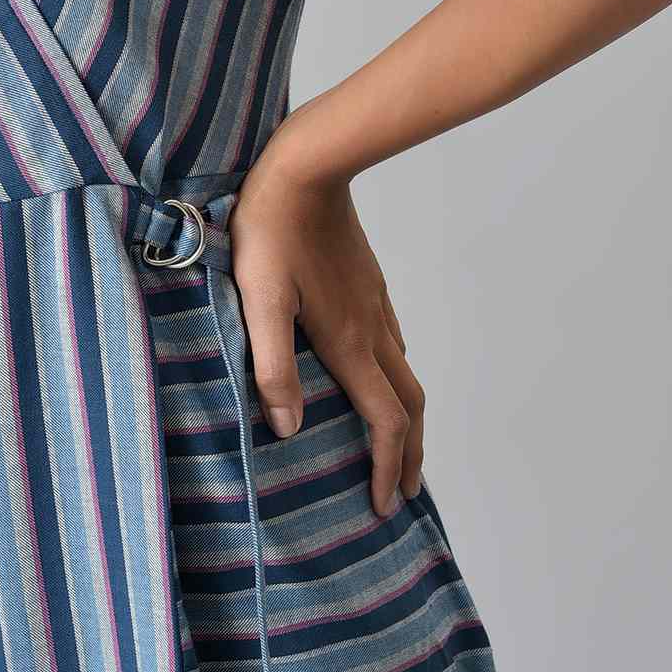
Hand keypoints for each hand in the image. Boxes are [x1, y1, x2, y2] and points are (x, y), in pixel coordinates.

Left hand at [228, 134, 424, 518]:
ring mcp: (374, 303)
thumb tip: (288, 427)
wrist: (306, 167)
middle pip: (410, 404)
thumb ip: (271, 366)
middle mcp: (370, 328)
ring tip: (395, 442)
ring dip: (406, 416)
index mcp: (347, 342)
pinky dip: (395, 378)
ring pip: (404, 373)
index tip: (386, 503)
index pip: (385, 420)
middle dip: (412, 453)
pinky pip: (393, 343)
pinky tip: (374, 373)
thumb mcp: (260, 300)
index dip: (389, 467)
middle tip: (405, 490)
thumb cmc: (270, 231)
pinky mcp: (368, 282)